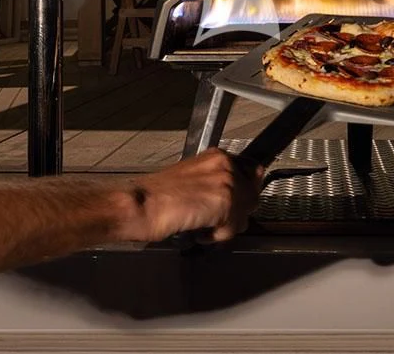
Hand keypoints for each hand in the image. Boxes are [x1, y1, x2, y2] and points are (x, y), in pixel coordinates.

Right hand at [122, 149, 263, 243]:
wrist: (140, 204)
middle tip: (215, 221)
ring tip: (203, 226)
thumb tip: (236, 200)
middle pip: (253, 195)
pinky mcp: (225, 200)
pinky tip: (198, 231)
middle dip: (237, 213)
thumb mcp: (191, 181)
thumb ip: (215, 184)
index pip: (251, 171)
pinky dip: (217, 236)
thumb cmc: (156, 197)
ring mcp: (226, 180)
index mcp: (216, 156)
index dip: (245, 193)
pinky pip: (234, 227)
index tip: (235, 206)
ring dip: (226, 227)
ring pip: (245, 213)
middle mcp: (225, 163)